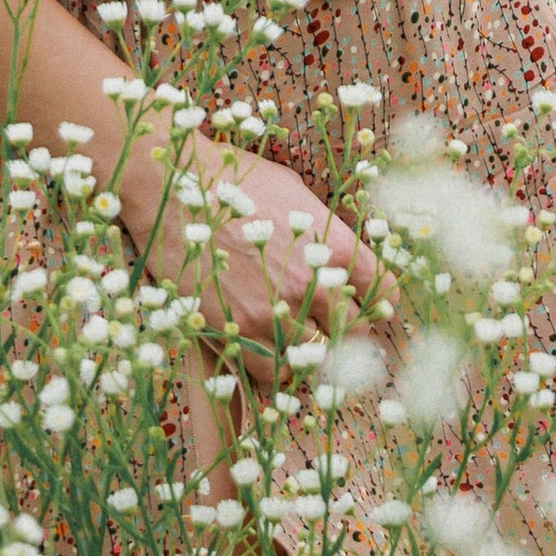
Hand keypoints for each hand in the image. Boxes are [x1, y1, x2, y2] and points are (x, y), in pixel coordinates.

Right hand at [134, 146, 390, 361]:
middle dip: (344, 333)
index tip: (364, 306)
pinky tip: (263, 354)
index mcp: (336, 246)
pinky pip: (272, 374)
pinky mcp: (240, 332)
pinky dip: (272, 371)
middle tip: (325, 330)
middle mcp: (315, 284)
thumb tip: (339, 258)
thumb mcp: (294, 193)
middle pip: (353, 332)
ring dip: (307, 355)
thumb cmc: (231, 181)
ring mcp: (278, 312)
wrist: (172, 187)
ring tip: (293, 346)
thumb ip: (324, 231)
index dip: (376, 302)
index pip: (382, 291)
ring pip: (314, 359)